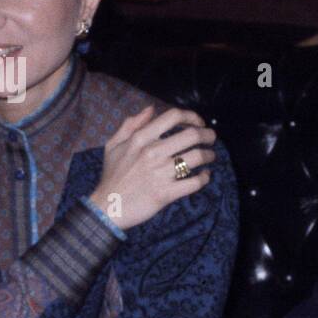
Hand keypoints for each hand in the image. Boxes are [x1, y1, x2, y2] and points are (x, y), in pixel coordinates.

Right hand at [89, 106, 216, 229]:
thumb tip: (150, 109)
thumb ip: (131, 125)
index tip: (198, 123)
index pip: (173, 117)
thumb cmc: (112, 176)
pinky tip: (204, 175)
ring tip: (209, 156)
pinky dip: (204, 178)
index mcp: (140, 138)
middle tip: (211, 138)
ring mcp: (160, 173)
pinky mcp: (166, 193)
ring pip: (197, 157)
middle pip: (192, 135)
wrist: (106, 208)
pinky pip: (195, 182)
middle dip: (207, 135)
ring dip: (209, 155)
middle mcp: (152, 152)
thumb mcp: (113, 145)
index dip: (191, 116)